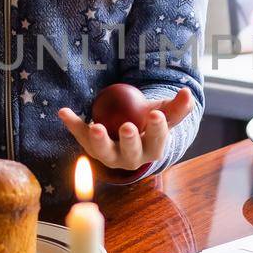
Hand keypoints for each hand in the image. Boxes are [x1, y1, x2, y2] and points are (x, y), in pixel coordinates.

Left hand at [57, 87, 196, 171]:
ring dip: (98, 140)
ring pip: (103, 152)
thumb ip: (177, 106)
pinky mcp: (92, 148)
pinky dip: (73, 124)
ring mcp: (109, 156)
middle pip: (130, 153)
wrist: (131, 130)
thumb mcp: (165, 113)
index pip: (156, 143)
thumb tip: (188, 93)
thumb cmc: (150, 121)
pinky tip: (64, 111)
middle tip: (128, 127)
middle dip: (129, 141)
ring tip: (95, 126)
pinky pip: (81, 136)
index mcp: (152, 151)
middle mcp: (131, 159)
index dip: (157, 131)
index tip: (156, 115)